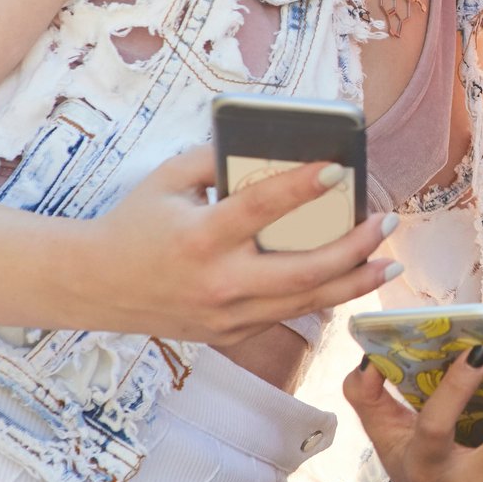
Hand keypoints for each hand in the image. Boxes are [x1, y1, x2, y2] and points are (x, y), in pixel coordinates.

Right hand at [76, 146, 398, 342]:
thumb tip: (274, 147)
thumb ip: (219, 160)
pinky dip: (321, 296)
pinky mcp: (231, 334)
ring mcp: (227, 316)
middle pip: (304, 272)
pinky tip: (348, 279)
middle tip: (387, 224)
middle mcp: (218, 283)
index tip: (340, 168)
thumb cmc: (135, 223)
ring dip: (354, 281)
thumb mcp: (168, 180)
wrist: (93, 287)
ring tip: (388, 261)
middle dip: (355, 249)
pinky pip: (287, 315)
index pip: (261, 209)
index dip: (303, 187)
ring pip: (306, 303)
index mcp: (200, 238)